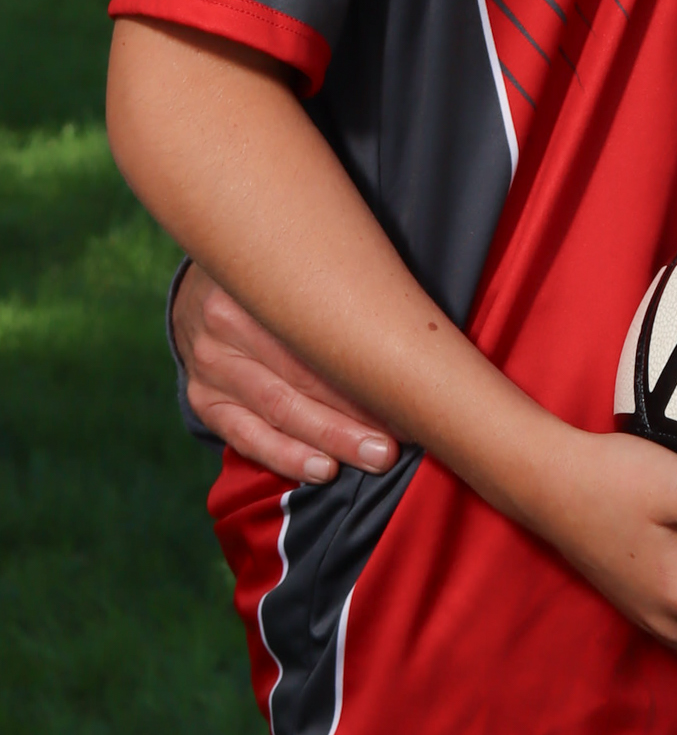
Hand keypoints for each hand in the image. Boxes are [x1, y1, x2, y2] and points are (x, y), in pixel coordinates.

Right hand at [172, 263, 399, 482]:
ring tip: (372, 457)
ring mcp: (211, 365)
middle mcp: (227, 323)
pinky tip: (322, 469)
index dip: (366, 365)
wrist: (209, 285)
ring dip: (330, 439)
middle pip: (300, 377)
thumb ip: (343, 285)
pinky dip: (286, 456)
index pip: (318, 334)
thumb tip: (414, 326)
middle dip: (353, 412)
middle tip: (396, 438)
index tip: (411, 390)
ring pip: (278, 410)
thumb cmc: (280, 278)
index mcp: (259, 283)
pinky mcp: (204, 399)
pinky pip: (246, 436)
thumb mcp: (303, 264)